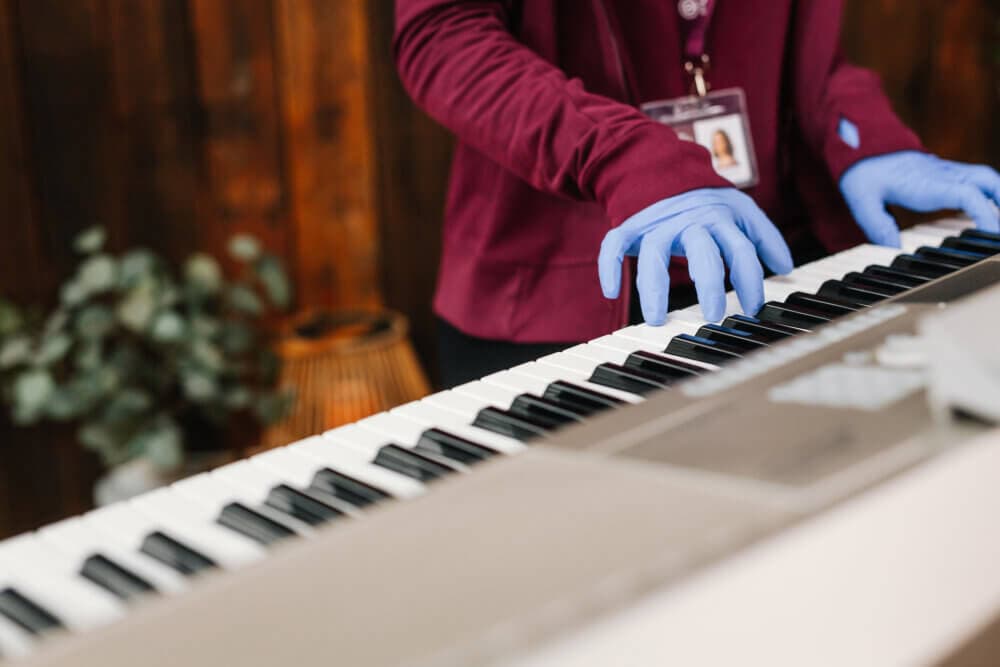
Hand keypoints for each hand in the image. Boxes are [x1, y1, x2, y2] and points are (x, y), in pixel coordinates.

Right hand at [598, 188, 793, 324]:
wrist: (664, 170)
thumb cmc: (708, 200)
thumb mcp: (743, 211)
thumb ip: (764, 237)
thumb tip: (785, 267)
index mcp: (719, 219)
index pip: (740, 251)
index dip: (749, 281)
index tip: (753, 309)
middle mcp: (689, 222)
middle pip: (701, 252)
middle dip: (708, 285)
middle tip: (714, 315)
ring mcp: (657, 225)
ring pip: (655, 254)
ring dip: (654, 287)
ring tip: (656, 319)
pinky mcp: (630, 227)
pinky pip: (615, 244)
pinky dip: (609, 266)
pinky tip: (612, 292)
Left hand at [840, 151, 999, 246]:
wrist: (862, 148)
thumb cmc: (863, 173)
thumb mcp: (862, 202)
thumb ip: (878, 226)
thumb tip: (894, 251)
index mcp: (926, 183)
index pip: (967, 194)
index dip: (985, 214)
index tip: (993, 235)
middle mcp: (942, 174)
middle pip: (987, 181)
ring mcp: (946, 171)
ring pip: (985, 178)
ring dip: (998, 198)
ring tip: (997, 226)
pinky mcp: (945, 173)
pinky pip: (975, 180)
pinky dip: (987, 194)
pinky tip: (987, 212)